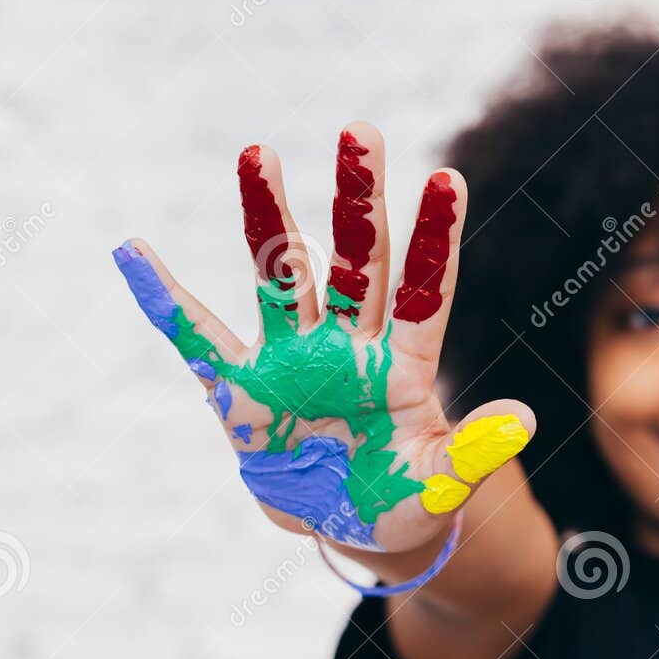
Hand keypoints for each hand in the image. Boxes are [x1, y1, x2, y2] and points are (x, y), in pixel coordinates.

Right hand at [113, 123, 533, 553]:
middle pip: (358, 264)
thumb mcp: (443, 483)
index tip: (449, 179)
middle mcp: (349, 347)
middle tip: (362, 131)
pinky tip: (133, 252)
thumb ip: (476, 450)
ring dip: (270, 220)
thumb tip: (526, 417)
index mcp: (405, 367)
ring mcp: (291, 361)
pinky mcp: (240, 391)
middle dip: (359, 201)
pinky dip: (163, 301)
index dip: (435, 240)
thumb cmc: (405, 499)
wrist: (347, 527)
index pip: (426, 294)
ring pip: (282, 278)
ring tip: (258, 152)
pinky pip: (196, 339)